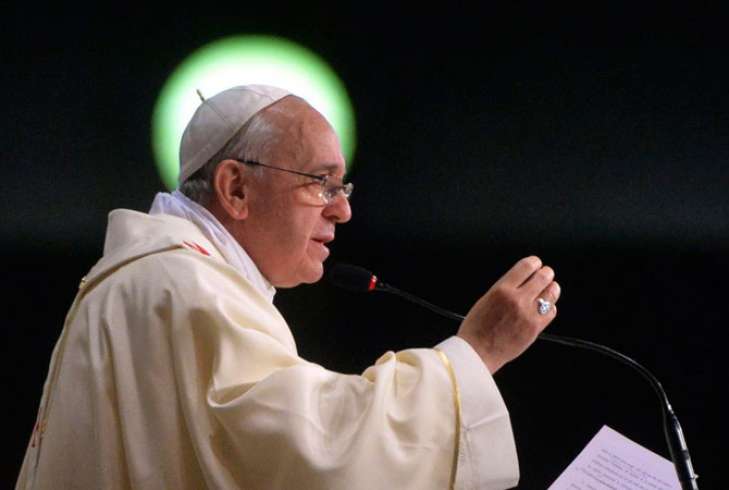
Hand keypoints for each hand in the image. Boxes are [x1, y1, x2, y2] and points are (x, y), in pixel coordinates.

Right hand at [457, 256, 559, 373]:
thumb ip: (504, 289)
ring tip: (550, 288)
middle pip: (543, 277)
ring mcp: (529, 314)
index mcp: (502, 289)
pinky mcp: (535, 328)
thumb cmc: (476, 329)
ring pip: (551, 293)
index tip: (535, 263)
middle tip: (546, 274)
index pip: (526, 266)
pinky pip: (552, 312)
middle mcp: (517, 299)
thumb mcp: (485, 299)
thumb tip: (520, 281)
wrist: (478, 352)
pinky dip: (550, 307)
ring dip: (551, 288)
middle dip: (546, 273)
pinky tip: (544, 307)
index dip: (534, 262)